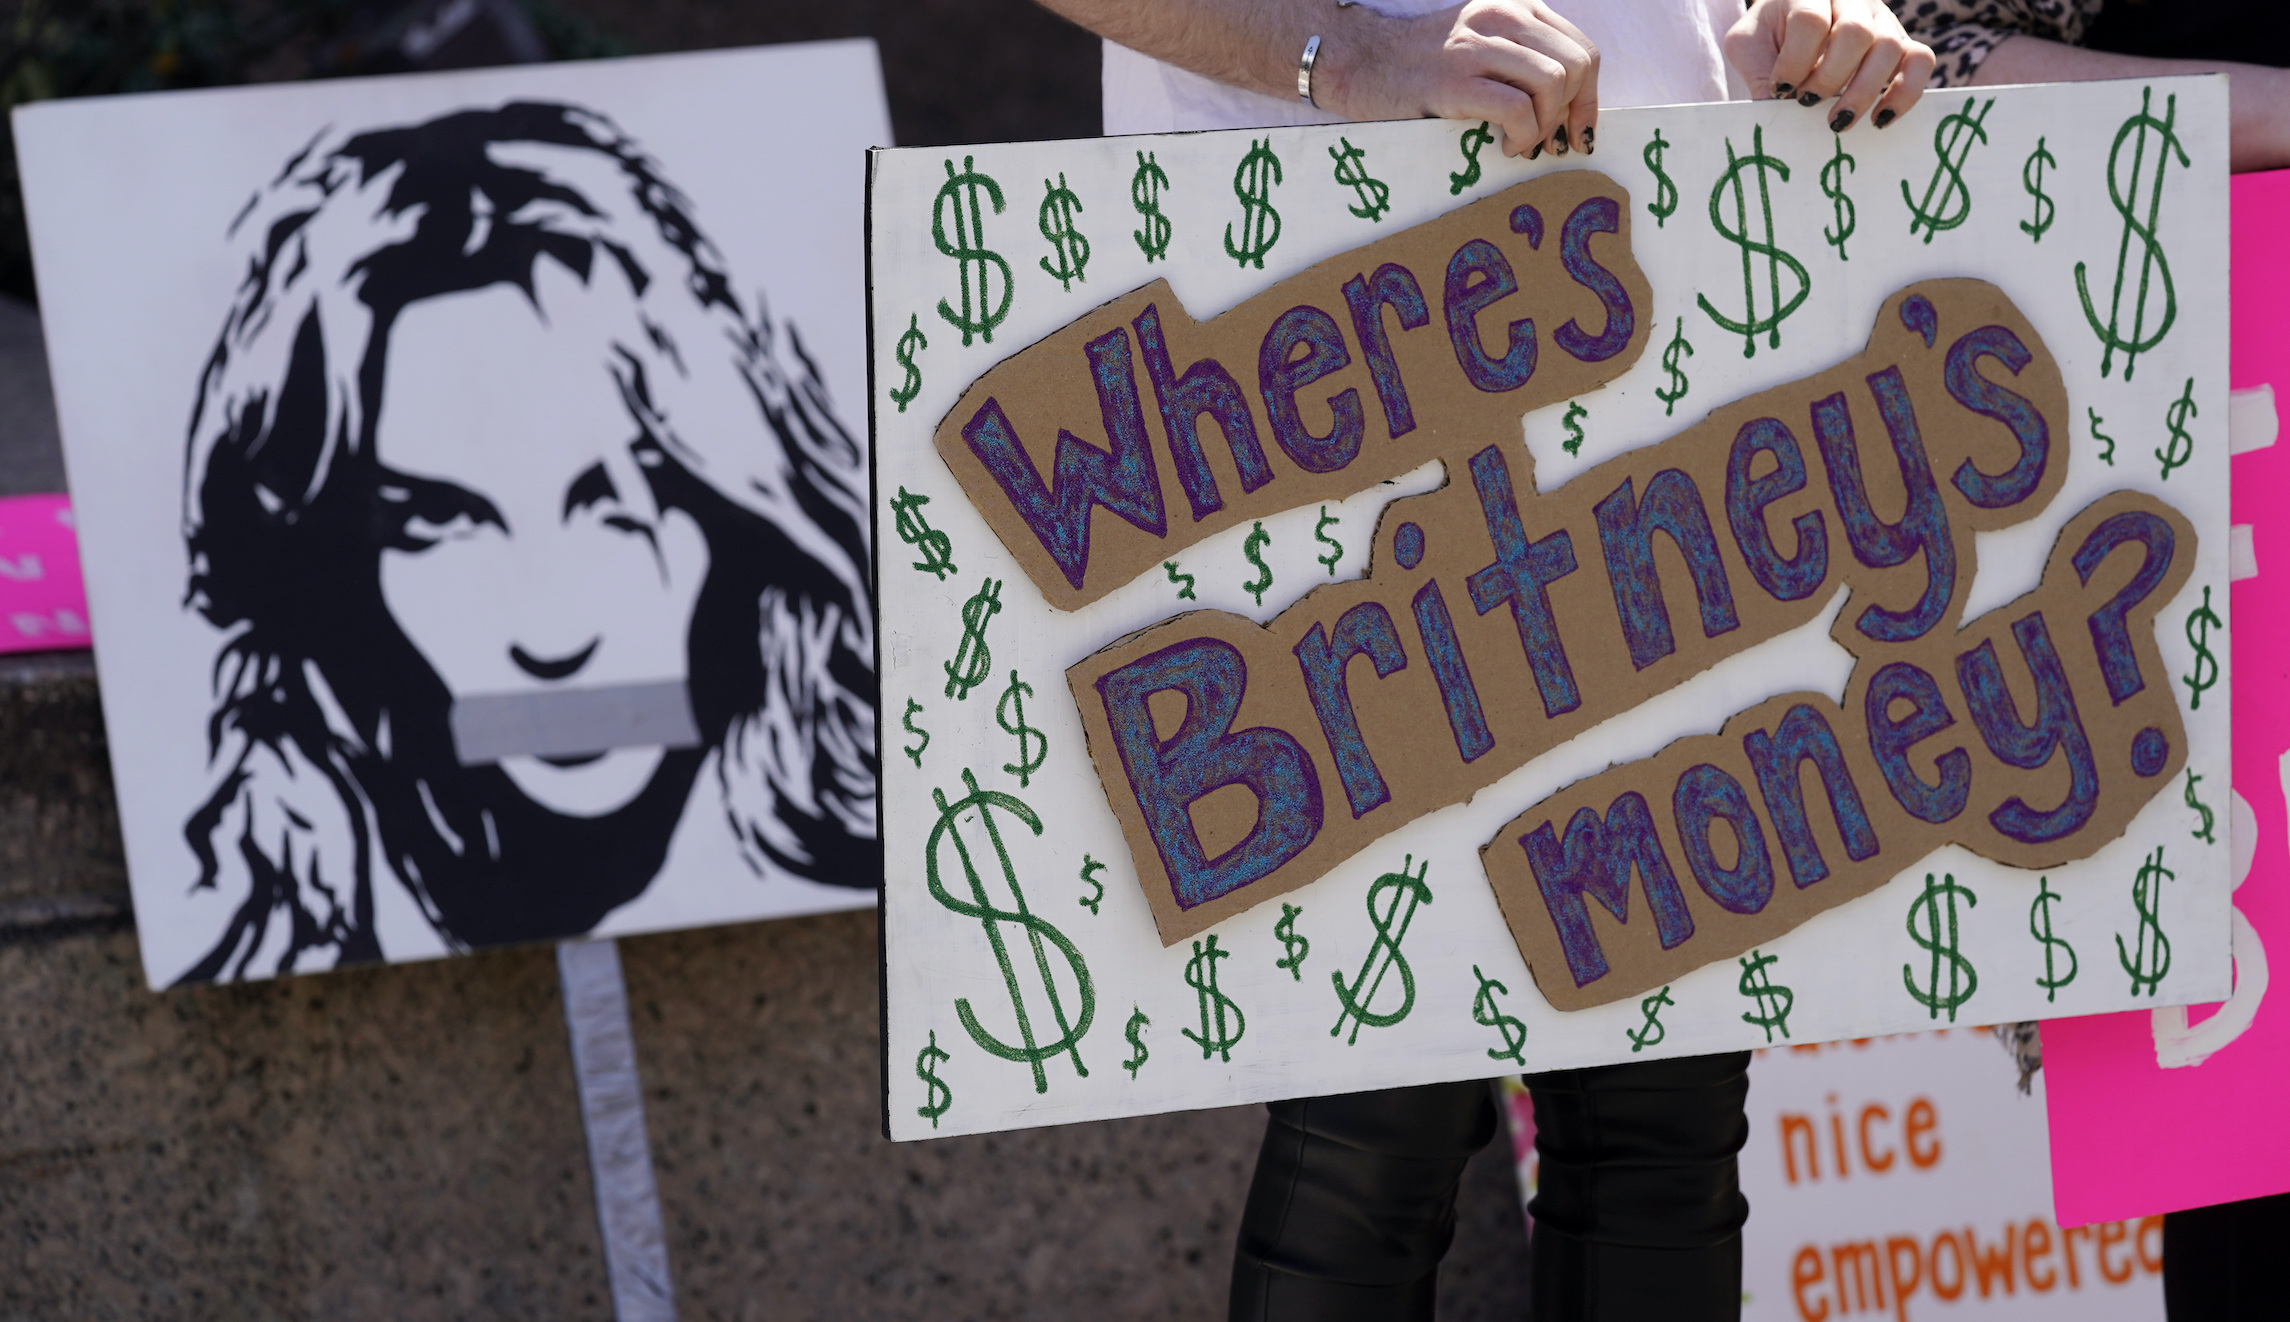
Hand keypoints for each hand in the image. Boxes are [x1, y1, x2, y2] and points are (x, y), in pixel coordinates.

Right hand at [1327, 1, 1600, 159]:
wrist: (1360, 63)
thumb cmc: (1421, 67)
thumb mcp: (1482, 44)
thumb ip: (1523, 59)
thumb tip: (1572, 107)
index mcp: (1514, 8)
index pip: (1582, 50)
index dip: (1589, 97)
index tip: (1576, 129)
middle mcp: (1501, 17)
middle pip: (1576, 65)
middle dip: (1574, 113)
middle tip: (1551, 143)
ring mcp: (1476, 47)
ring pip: (1553, 83)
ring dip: (1546, 126)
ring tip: (1523, 144)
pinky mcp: (1454, 81)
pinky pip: (1518, 109)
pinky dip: (1522, 136)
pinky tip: (1504, 146)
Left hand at [1724, 0, 1934, 131]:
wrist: (1792, 25)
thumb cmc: (1770, 36)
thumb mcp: (1748, 47)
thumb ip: (1755, 72)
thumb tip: (1773, 115)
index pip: (1810, 21)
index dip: (1795, 62)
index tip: (1780, 90)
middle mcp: (1851, 0)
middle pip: (1856, 33)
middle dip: (1829, 78)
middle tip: (1807, 103)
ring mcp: (1882, 19)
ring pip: (1890, 48)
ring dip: (1862, 92)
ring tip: (1836, 122)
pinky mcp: (1902, 42)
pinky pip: (1921, 61)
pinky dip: (1905, 93)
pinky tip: (1879, 119)